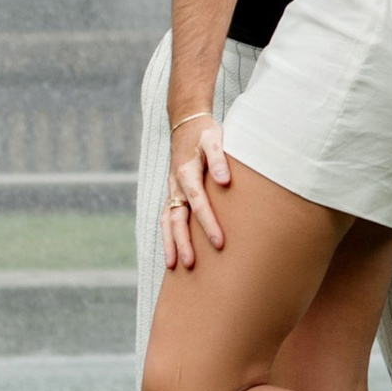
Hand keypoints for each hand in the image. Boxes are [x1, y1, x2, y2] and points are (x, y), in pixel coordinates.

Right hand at [162, 114, 231, 270]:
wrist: (187, 125)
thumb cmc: (204, 133)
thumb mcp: (214, 139)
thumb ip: (219, 159)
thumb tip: (224, 181)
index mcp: (186, 172)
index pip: (198, 202)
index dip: (208, 223)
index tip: (219, 242)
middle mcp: (176, 185)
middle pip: (177, 218)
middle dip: (183, 242)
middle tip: (191, 264)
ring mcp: (172, 190)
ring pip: (167, 221)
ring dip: (169, 243)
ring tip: (173, 266)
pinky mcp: (173, 194)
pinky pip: (167, 218)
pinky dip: (168, 235)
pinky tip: (172, 252)